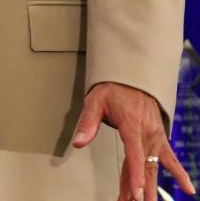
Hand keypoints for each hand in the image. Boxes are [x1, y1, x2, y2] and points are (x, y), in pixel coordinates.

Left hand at [72, 82, 194, 200]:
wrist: (133, 77)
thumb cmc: (113, 89)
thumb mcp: (95, 101)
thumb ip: (87, 124)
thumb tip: (78, 143)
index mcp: (131, 126)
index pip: (134, 155)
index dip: (135, 176)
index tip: (136, 193)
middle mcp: (147, 134)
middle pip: (144, 167)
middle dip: (139, 189)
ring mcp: (156, 138)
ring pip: (154, 168)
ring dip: (151, 188)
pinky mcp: (160, 139)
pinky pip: (171, 159)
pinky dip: (179, 174)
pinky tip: (187, 189)